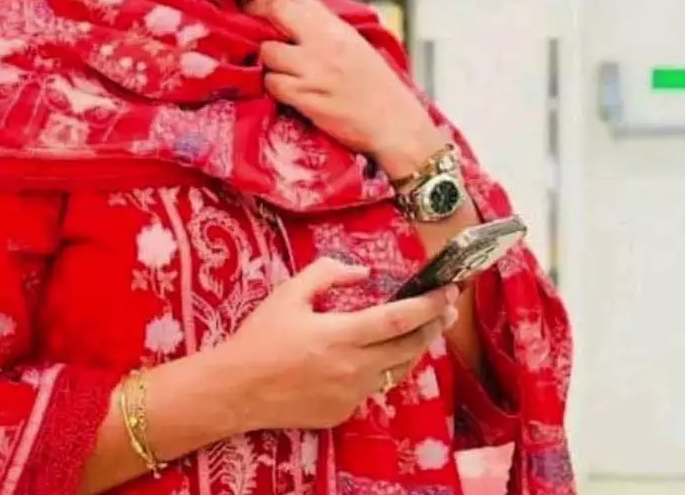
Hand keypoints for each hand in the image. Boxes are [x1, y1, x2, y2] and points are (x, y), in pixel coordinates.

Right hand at [209, 258, 457, 431]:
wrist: (236, 389)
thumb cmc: (260, 338)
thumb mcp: (289, 294)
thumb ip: (327, 275)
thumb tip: (361, 272)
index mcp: (341, 335)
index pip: (399, 319)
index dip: (428, 305)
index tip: (448, 292)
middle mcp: (353, 368)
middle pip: (409, 347)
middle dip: (432, 326)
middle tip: (445, 309)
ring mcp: (350, 395)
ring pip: (396, 370)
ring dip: (412, 349)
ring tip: (420, 331)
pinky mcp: (343, 412)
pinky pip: (371, 388)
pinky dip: (379, 370)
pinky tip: (373, 357)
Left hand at [246, 0, 442, 176]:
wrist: (394, 122)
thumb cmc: (377, 87)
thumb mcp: (354, 44)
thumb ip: (324, 27)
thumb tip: (290, 12)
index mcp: (336, 26)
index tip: (256, 5)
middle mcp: (323, 42)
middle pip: (274, 11)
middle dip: (254, 16)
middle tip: (248, 27)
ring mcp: (313, 69)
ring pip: (267, 51)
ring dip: (267, 60)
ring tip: (279, 68)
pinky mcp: (305, 96)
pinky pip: (272, 83)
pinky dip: (274, 87)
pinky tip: (287, 91)